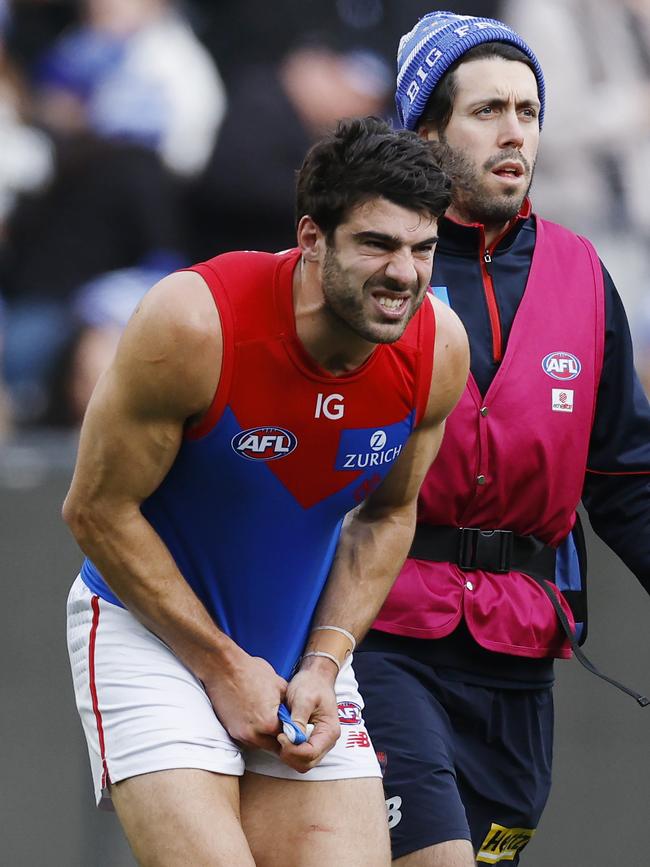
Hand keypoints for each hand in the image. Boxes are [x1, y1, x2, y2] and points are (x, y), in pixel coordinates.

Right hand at [202, 649, 287, 754]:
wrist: (224, 667)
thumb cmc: (250, 672)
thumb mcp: (279, 685)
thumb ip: (289, 705)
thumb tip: (294, 714)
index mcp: (268, 723)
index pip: (287, 738)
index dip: (292, 732)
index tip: (292, 727)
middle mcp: (253, 734)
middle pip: (273, 745)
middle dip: (279, 736)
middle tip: (281, 723)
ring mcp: (240, 734)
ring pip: (259, 744)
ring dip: (265, 736)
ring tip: (266, 717)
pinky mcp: (230, 730)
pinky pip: (247, 738)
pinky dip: (253, 732)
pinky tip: (254, 717)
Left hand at [277, 656, 340, 772]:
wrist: (316, 677)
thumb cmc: (311, 684)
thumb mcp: (304, 698)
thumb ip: (298, 719)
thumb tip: (292, 738)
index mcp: (329, 731)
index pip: (311, 753)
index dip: (293, 749)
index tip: (280, 735)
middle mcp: (327, 741)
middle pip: (307, 762)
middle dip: (290, 754)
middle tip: (278, 737)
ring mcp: (320, 743)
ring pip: (303, 763)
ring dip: (289, 754)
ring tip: (280, 735)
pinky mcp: (312, 741)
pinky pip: (301, 756)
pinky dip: (290, 751)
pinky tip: (283, 736)